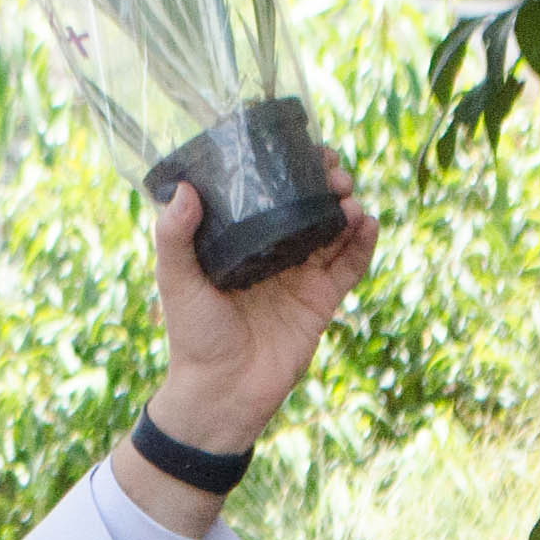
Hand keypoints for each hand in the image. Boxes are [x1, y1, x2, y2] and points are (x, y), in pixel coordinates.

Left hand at [138, 163, 382, 466]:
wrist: (222, 393)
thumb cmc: (193, 338)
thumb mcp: (177, 281)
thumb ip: (174, 237)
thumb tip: (184, 188)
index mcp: (241, 241)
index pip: (268, 193)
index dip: (288, 168)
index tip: (301, 147)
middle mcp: (273, 253)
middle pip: (308, 205)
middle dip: (325, 182)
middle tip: (333, 171)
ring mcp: (301, 275)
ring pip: (333, 229)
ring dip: (346, 207)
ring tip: (347, 196)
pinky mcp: (322, 300)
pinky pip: (349, 265)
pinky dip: (363, 242)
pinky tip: (366, 222)